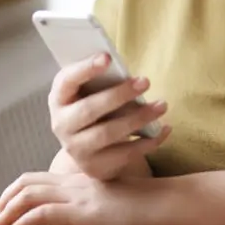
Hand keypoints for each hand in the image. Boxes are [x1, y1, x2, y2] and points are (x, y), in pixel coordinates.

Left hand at [0, 171, 158, 224]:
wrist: (165, 202)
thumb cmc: (144, 207)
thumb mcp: (109, 205)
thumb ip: (87, 207)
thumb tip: (72, 218)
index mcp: (79, 180)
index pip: (36, 179)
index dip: (13, 193)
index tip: (1, 212)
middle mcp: (74, 183)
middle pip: (26, 183)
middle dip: (2, 202)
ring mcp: (79, 195)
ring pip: (29, 196)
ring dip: (6, 213)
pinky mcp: (85, 211)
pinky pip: (44, 214)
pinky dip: (24, 223)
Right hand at [48, 53, 170, 180]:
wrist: (89, 150)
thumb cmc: (95, 108)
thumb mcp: (91, 93)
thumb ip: (103, 82)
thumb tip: (129, 75)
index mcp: (59, 99)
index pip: (67, 81)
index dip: (85, 68)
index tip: (107, 57)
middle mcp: (62, 125)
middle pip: (90, 109)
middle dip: (119, 94)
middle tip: (145, 81)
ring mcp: (77, 149)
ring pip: (109, 133)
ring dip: (138, 118)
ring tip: (161, 105)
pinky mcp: (95, 167)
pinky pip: (125, 154)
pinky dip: (148, 141)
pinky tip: (165, 129)